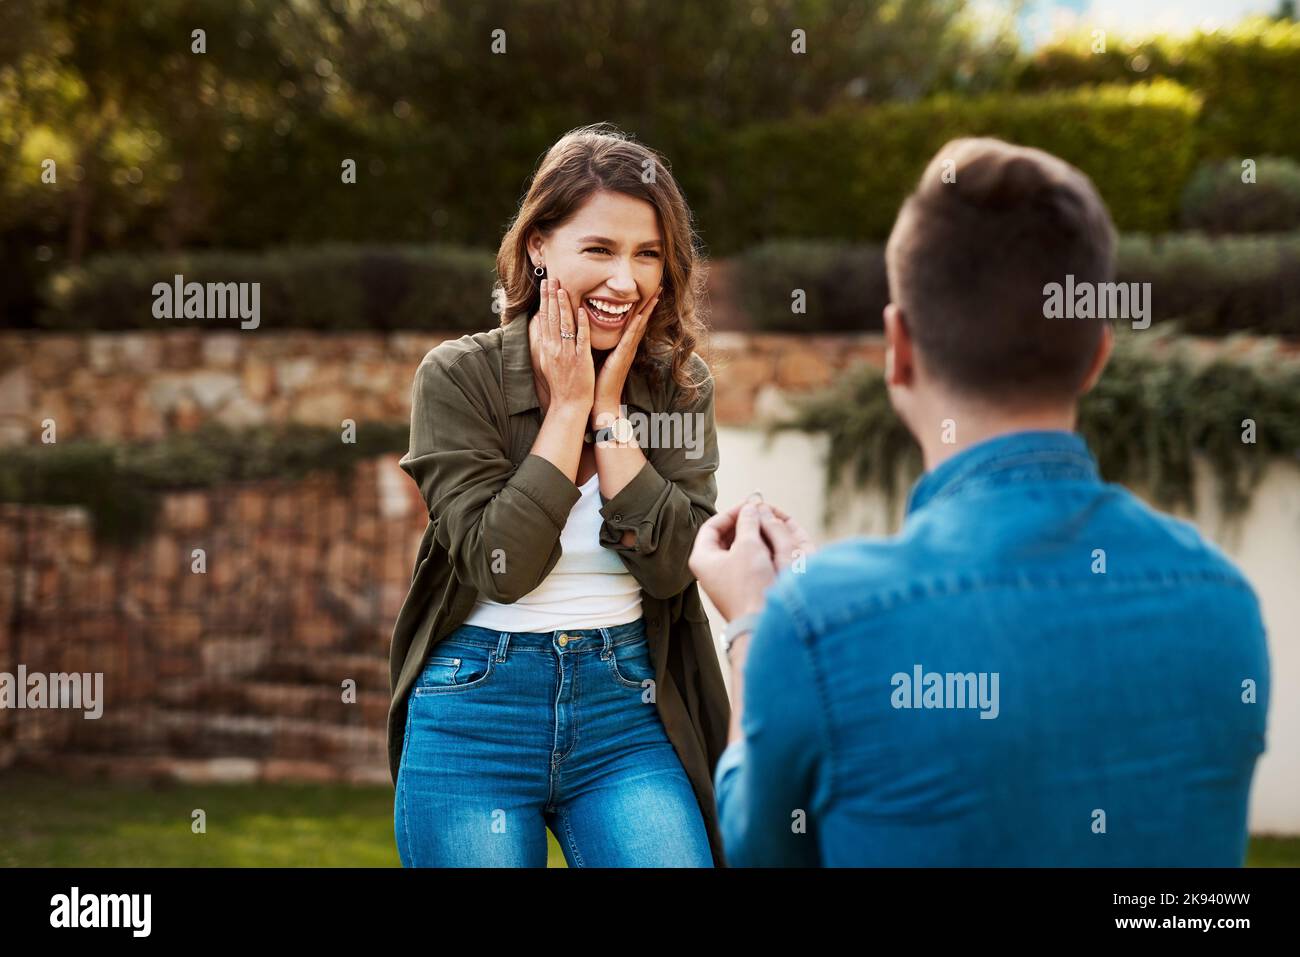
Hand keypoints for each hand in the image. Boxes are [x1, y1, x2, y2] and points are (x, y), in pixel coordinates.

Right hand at [529, 279, 593, 413]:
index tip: (545, 284)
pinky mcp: (580, 360)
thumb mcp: (547, 361)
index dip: (545, 300)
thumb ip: (546, 342)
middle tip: (551, 277)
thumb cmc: (561, 384)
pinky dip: (581, 324)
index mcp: (547, 347)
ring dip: (563, 305)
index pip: (544, 319)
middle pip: (552, 317)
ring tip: (562, 287)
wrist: (568, 404)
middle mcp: (554, 348)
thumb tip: (541, 325)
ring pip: (564, 325)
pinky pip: (580, 339)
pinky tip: (581, 310)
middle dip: (551, 296)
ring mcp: (567, 353)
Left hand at [592, 285, 660, 419]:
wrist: (602, 401)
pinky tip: (640, 314)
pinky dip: (635, 325)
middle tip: (660, 287)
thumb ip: (603, 344)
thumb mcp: (601, 357)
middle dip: (650, 303)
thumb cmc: (599, 381)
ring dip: (647, 310)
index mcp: (623, 346)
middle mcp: (628, 347)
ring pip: (639, 325)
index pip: (634, 322)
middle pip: (641, 320)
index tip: (649, 292)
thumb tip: (594, 329)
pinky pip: (630, 337)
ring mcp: (627, 351)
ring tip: (656, 295)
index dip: (642, 306)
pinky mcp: (621, 357)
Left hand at [688, 502, 773, 620]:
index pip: (711, 525)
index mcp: (701, 557)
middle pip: (722, 537)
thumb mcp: (749, 545)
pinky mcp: (736, 588)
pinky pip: (743, 562)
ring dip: (750, 536)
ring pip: (734, 549)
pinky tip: (769, 545)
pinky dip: (754, 551)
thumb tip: (750, 508)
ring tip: (766, 527)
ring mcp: (721, 580)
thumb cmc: (750, 585)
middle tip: (759, 514)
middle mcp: (707, 569)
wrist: (759, 622)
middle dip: (742, 523)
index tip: (750, 505)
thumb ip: (748, 522)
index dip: (732, 512)